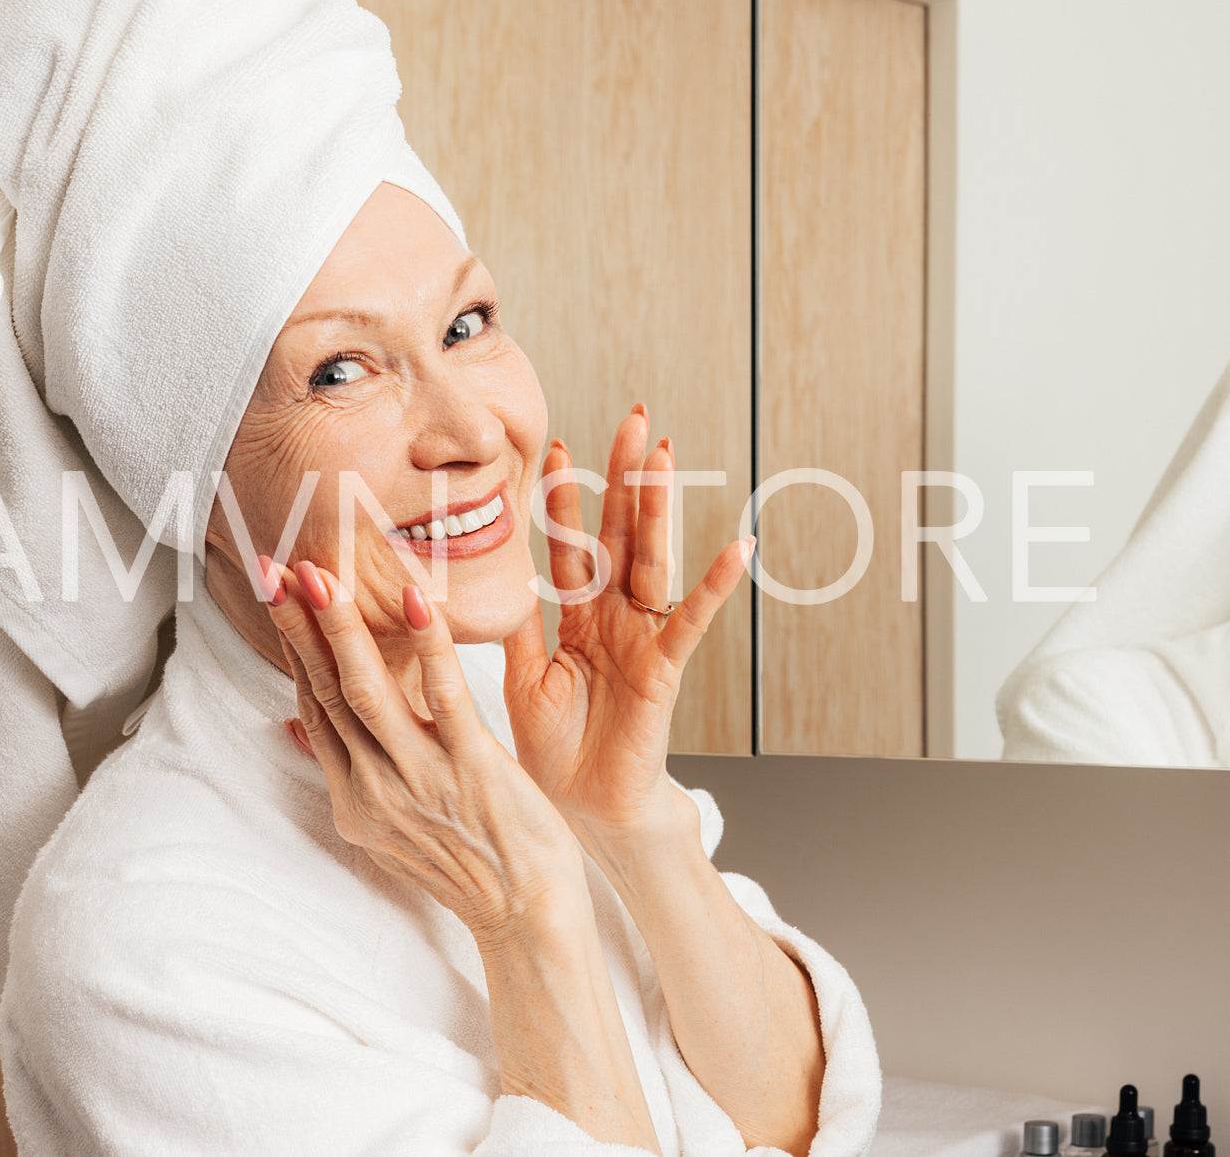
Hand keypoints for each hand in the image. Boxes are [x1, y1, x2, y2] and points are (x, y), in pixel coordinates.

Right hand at [260, 558, 587, 942]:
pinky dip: (429, 646)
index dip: (291, 649)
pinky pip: (445, 697)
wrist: (527, 914)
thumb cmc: (467, 863)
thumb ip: (343, 772)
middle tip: (272, 567)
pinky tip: (415, 599)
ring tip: (320, 574)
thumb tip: (291, 726)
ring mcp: (421, 778)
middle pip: (324, 693)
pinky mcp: (472, 769)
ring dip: (340, 629)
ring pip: (366, 691)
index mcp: (355, 798)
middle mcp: (376, 789)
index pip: (312, 707)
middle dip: (297, 627)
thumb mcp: (387, 828)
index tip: (275, 597)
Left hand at [502, 404, 753, 840]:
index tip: (559, 446)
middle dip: (625, 479)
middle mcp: (615, 619)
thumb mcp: (524, 676)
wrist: (580, 808)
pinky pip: (690, 621)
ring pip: (652, 560)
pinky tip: (738, 547)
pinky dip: (713, 586)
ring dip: (659, 508)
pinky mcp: (662, 669)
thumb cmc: (555, 749)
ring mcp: (642, 639)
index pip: (572, 545)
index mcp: (579, 619)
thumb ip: (519, 625)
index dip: (566, 499)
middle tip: (633, 420)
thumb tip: (492, 576)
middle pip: (622, 535)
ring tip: (665, 455)